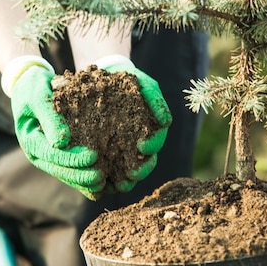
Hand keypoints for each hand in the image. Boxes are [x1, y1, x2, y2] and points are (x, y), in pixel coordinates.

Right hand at [7, 58, 104, 199]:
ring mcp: (47, 156)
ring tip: (104, 183)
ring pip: (66, 174)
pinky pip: (71, 170)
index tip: (93, 156)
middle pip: (59, 169)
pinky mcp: (58, 155)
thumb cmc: (33, 87)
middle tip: (101, 177)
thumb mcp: (38, 96)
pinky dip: (84, 178)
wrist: (30, 85)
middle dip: (80, 175)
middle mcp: (38, 153)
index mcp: (30, 140)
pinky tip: (101, 183)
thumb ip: (49, 117)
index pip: (52, 154)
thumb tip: (61, 142)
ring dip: (83, 181)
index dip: (72, 157)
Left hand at [97, 55, 171, 191]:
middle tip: (132, 175)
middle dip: (140, 171)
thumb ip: (156, 100)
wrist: (101, 80)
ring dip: (125, 181)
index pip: (154, 145)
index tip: (141, 145)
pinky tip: (100, 184)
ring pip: (126, 173)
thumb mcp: (144, 85)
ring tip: (118, 185)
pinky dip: (105, 180)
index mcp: (149, 132)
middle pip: (143, 164)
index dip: (151, 147)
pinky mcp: (103, 156)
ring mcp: (120, 152)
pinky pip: (106, 172)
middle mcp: (136, 146)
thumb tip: (165, 121)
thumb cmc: (127, 81)